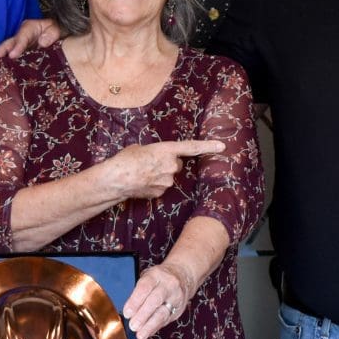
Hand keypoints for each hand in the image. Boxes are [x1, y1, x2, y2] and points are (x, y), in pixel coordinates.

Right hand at [0, 17, 63, 71]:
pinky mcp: (18, 57)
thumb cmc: (55, 32)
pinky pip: (9, 62)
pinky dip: (2, 69)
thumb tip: (42, 43)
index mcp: (28, 28)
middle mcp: (19, 37)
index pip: (21, 37)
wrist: (58, 37)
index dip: (17, 46)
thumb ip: (51, 34)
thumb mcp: (57, 29)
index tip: (12, 55)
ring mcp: (17, 47)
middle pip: (6, 45)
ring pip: (4, 54)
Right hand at [100, 139, 225, 200]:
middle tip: (151, 163)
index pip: (192, 147)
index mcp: (167, 150)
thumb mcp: (141, 148)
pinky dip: (154, 184)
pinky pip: (161, 186)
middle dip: (168, 164)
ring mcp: (167, 181)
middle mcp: (171, 166)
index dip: (208, 146)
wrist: (116, 178)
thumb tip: (156, 158)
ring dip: (159, 175)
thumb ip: (155, 152)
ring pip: (168, 177)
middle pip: (177, 164)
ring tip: (142, 173)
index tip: (222, 146)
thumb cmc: (126, 159)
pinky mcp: (161, 192)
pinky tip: (142, 182)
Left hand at [124, 263, 192, 338]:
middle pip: (155, 300)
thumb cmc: (159, 278)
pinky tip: (147, 332)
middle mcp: (168, 285)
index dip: (135, 301)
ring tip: (140, 334)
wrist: (183, 275)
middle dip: (143, 315)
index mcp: (156, 275)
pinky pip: (166, 320)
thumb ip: (138, 292)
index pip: (145, 287)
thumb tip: (128, 312)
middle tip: (133, 325)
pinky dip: (155, 328)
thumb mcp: (148, 278)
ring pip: (162, 313)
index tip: (127, 313)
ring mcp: (175, 297)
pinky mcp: (179, 309)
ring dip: (150, 325)